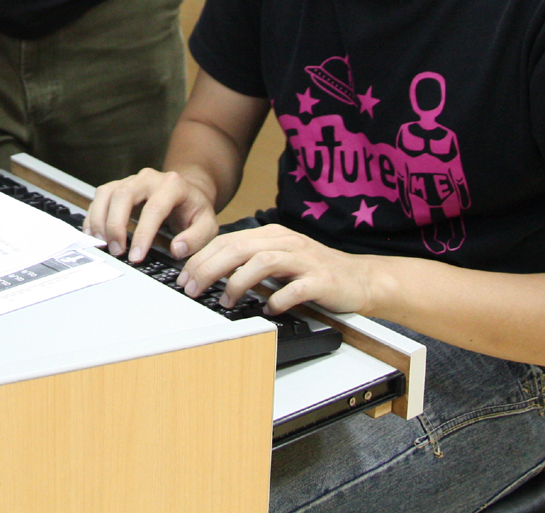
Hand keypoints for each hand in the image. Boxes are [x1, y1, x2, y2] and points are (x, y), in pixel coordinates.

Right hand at [82, 168, 220, 263]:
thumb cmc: (194, 209)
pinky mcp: (119, 185)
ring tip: (102, 243)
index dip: (143, 234)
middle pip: (124, 195)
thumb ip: (197, 238)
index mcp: (173, 185)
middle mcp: (149, 178)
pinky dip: (94, 215)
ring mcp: (132, 180)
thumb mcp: (208, 224)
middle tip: (116, 251)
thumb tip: (177, 249)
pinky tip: (94, 234)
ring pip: (108, 193)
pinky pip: (100, 196)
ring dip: (100, 220)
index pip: (154, 208)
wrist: (187, 191)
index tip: (136, 256)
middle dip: (116, 225)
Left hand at [178, 224, 376, 315]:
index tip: (184, 276)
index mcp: (272, 235)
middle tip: (193, 288)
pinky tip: (267, 310)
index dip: (202, 258)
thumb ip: (251, 261)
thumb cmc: (315, 272)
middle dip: (209, 268)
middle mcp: (286, 242)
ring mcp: (304, 260)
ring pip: (262, 263)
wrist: (360, 279)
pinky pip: (294, 289)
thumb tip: (211, 273)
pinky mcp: (321, 280)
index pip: (228, 240)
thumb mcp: (280, 259)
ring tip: (226, 301)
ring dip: (237, 283)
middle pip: (239, 248)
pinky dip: (276, 300)